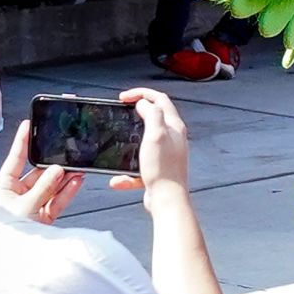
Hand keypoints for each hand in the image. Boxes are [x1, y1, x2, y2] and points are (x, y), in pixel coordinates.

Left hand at [0, 122, 83, 224]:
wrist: (11, 259)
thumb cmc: (5, 234)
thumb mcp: (24, 207)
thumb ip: (43, 188)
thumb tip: (57, 171)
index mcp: (3, 189)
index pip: (15, 160)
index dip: (22, 142)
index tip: (29, 125)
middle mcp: (16, 196)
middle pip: (37, 174)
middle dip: (53, 166)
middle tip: (66, 154)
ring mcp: (31, 207)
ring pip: (50, 188)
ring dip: (64, 179)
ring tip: (77, 169)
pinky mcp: (43, 218)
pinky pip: (57, 201)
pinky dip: (67, 192)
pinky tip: (76, 182)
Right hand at [108, 89, 190, 209]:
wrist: (168, 200)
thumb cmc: (163, 169)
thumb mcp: (156, 134)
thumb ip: (152, 114)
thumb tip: (145, 103)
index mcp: (174, 127)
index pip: (160, 99)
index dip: (141, 93)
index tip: (123, 97)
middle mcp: (174, 138)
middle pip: (155, 116)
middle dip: (136, 111)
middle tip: (122, 110)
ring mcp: (167, 153)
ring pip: (145, 140)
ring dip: (129, 141)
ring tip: (119, 142)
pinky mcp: (159, 168)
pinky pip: (139, 165)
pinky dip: (127, 172)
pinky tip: (119, 181)